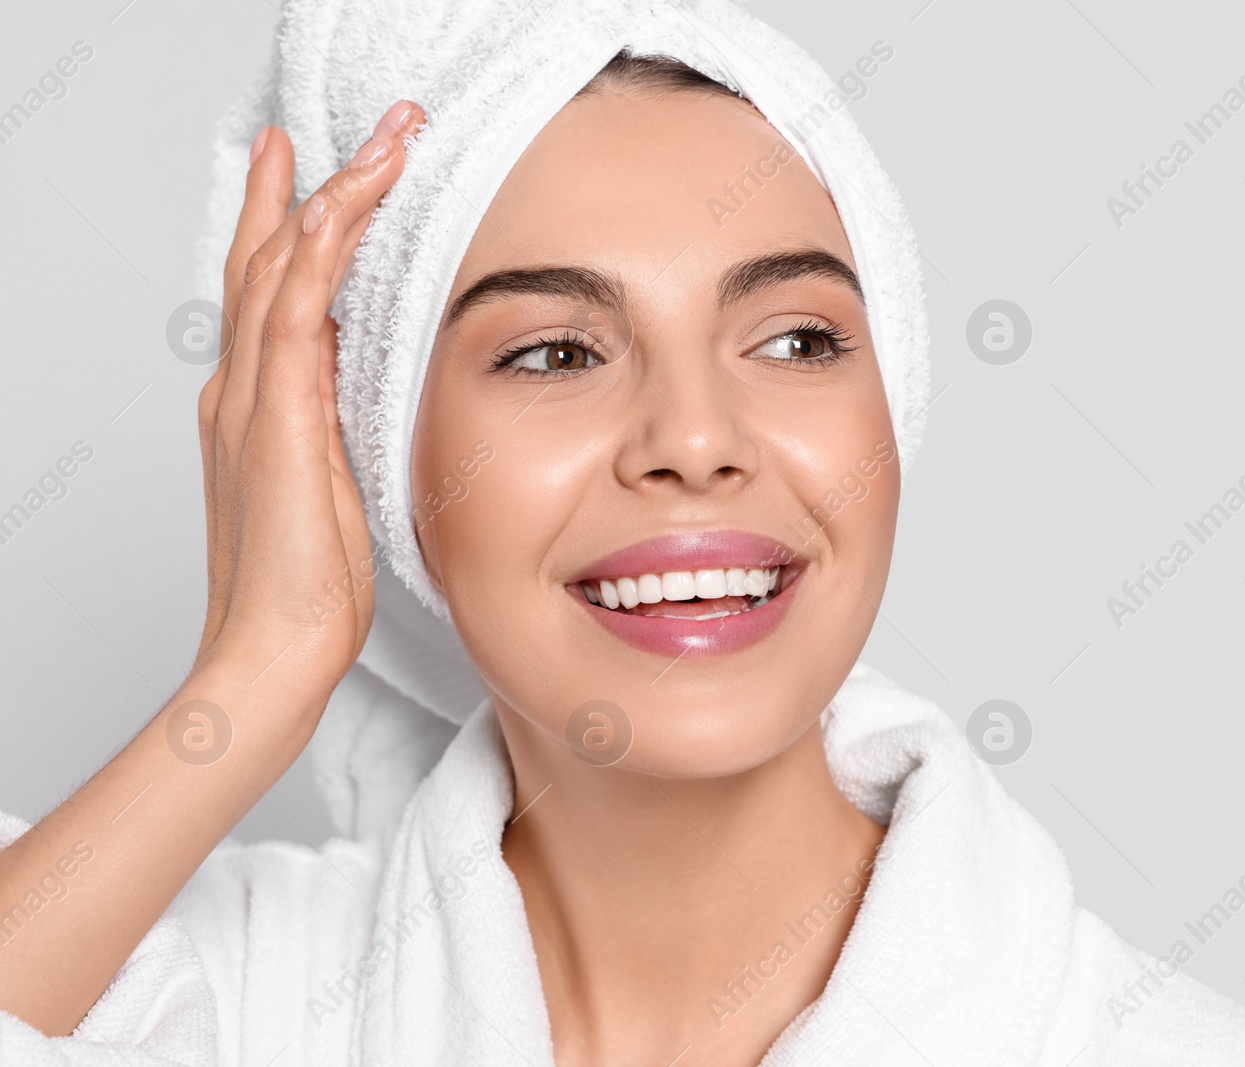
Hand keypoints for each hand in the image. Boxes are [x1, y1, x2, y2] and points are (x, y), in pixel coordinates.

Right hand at [194, 100, 427, 708]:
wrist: (275, 650)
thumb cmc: (308, 590)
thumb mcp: (337, 490)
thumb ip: (339, 430)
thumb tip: (369, 381)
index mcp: (259, 406)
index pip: (277, 292)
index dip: (301, 226)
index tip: (334, 175)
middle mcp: (244, 388)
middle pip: (269, 260)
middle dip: (312, 185)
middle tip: (364, 128)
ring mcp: (252, 399)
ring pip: (283, 267)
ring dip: (333, 194)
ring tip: (382, 140)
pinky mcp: (276, 420)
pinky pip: (294, 310)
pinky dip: (317, 249)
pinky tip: (346, 201)